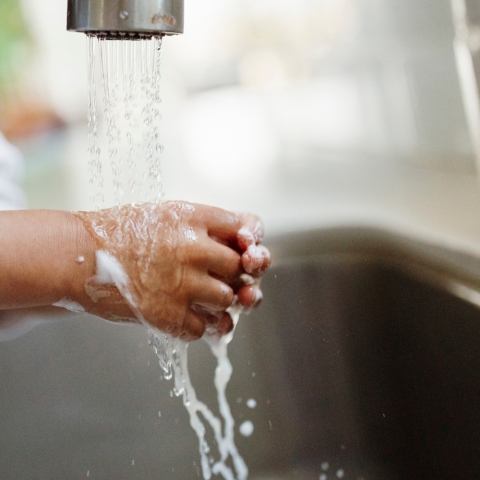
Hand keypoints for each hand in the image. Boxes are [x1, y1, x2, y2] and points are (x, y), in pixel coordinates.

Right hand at [74, 201, 269, 340]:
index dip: (251, 240)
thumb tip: (243, 245)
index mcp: (194, 218)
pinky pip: (206, 328)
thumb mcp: (166, 215)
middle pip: (242, 266)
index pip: (247, 226)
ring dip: (218, 303)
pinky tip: (184, 315)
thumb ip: (204, 227)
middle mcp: (195, 249)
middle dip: (235, 274)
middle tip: (221, 278)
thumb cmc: (120, 234)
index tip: (246, 250)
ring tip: (198, 298)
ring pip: (230, 299)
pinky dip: (199, 325)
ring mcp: (184, 283)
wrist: (77, 257)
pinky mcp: (169, 316)